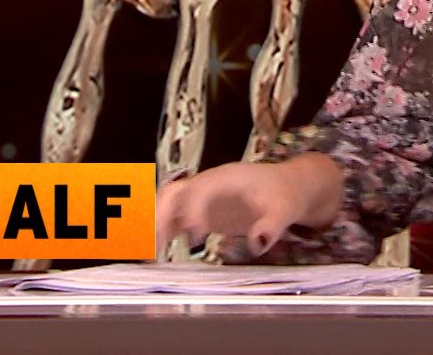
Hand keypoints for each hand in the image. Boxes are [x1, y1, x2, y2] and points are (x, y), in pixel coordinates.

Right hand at [154, 154, 342, 258]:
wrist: (286, 188)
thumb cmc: (284, 195)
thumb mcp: (284, 209)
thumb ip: (271, 225)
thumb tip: (257, 243)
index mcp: (225, 178)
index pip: (200, 189)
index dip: (194, 210)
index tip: (196, 237)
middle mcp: (207, 184)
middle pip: (174, 193)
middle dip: (160, 215)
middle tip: (154, 244)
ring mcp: (201, 198)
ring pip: (168, 206)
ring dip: (155, 226)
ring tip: (146, 254)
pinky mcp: (200, 213)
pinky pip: (174, 220)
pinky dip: (162, 234)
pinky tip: (154, 254)